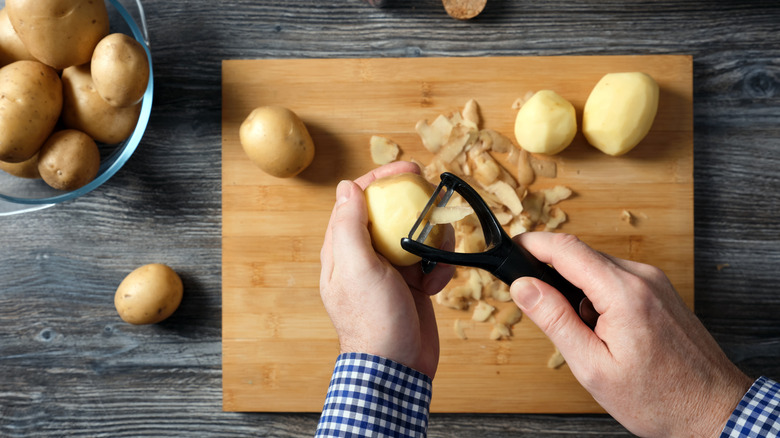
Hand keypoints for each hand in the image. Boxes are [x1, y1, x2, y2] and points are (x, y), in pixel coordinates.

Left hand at [319, 161, 454, 377]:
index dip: (381, 179)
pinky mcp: (412, 285)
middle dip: (414, 205)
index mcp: (343, 249)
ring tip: (437, 256)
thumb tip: (347, 187)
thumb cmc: (372, 320)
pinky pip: (430, 261)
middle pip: (390, 213)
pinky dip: (439, 268)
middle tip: (435, 196)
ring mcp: (389, 271)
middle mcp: (364, 256)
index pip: (357, 200)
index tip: (407, 169)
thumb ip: (349, 226)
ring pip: (415, 235)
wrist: (397, 366)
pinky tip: (436, 286)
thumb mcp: (357, 268)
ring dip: (432, 241)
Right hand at [510, 232, 752, 436]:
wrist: (713, 410)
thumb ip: (555, 319)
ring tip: (581, 334)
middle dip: (551, 273)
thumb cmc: (656, 398)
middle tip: (538, 308)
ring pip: (597, 267)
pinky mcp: (660, 290)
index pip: (566, 249)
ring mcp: (655, 281)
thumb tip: (523, 286)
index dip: (532, 244)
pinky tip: (603, 330)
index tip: (510, 249)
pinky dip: (597, 295)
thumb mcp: (592, 366)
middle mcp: (642, 277)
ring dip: (576, 288)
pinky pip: (616, 278)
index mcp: (624, 293)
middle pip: (580, 254)